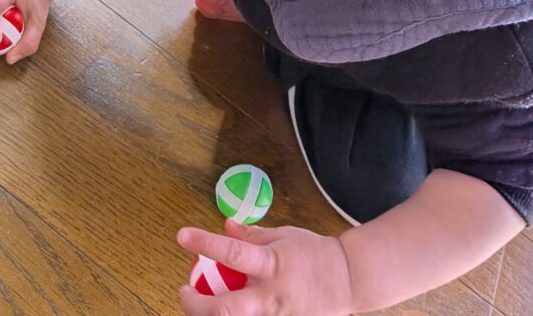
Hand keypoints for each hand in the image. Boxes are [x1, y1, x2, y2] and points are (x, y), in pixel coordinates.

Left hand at [177, 219, 354, 315]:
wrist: (349, 280)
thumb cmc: (316, 255)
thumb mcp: (284, 236)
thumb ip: (252, 235)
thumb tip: (226, 226)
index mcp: (272, 265)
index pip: (232, 253)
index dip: (205, 244)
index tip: (183, 236)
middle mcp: (270, 296)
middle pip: (223, 310)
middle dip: (195, 305)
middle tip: (185, 292)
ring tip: (201, 305)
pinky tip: (228, 311)